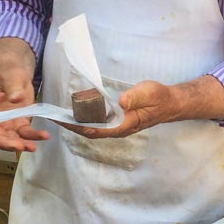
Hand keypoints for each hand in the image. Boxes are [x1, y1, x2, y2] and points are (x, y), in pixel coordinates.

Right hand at [0, 38, 48, 151]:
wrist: (18, 71)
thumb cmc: (9, 72)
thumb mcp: (10, 77)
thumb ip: (12, 87)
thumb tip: (15, 98)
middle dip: (8, 144)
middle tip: (20, 146)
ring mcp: (8, 122)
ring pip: (12, 138)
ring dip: (22, 144)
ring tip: (32, 147)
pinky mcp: (21, 122)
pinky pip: (26, 133)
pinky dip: (33, 136)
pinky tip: (43, 136)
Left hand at [58, 75, 223, 138]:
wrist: (171, 103)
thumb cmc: (159, 97)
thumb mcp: (148, 92)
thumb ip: (134, 97)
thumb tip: (120, 102)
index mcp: (123, 125)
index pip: (94, 129)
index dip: (75, 126)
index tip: (60, 120)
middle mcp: (118, 129)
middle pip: (89, 131)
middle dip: (71, 125)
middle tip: (53, 116)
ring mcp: (118, 126)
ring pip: (92, 128)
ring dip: (76, 122)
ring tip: (60, 114)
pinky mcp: (118, 120)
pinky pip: (98, 122)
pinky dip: (86, 118)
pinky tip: (78, 110)